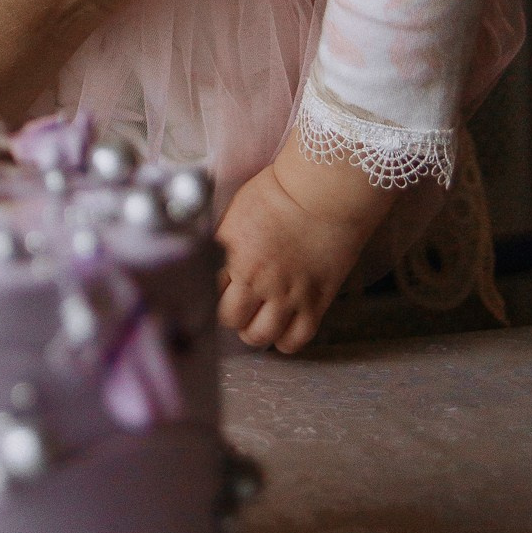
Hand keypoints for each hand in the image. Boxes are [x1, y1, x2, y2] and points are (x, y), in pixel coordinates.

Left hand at [217, 133, 395, 352]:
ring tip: (258, 319)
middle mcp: (255, 279)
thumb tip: (214, 261)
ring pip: (259, 336)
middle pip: (230, 319)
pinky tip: (282, 328)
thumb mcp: (237, 211)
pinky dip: (285, 341)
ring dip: (254, 331)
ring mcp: (286, 294)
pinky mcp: (315, 302)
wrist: (324, 192)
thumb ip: (225, 243)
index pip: (207, 291)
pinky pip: (295, 339)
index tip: (219, 289)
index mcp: (232, 253)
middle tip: (238, 305)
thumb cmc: (280, 191)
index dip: (211, 292)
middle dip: (231, 314)